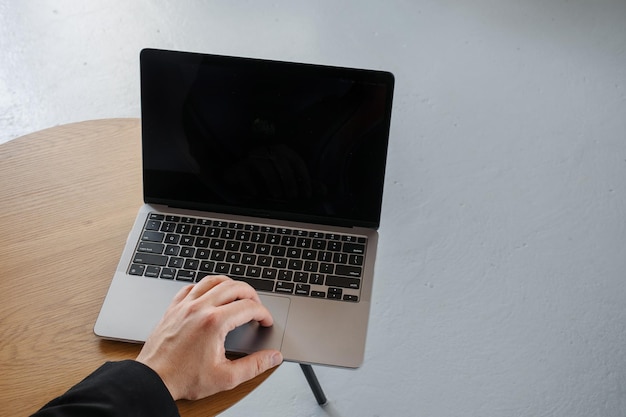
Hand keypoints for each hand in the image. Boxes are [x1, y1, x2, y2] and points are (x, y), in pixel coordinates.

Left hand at [135, 275, 282, 400]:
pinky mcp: (173, 308)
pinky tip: (209, 295)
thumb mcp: (226, 378)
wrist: (153, 380)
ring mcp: (185, 306)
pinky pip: (191, 287)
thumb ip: (254, 366)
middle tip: (257, 307)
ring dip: (230, 284)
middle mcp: (200, 308)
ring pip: (212, 281)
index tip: (265, 322)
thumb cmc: (184, 379)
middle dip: (251, 295)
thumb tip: (273, 357)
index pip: (249, 307)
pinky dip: (205, 287)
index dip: (263, 314)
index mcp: (215, 323)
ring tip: (238, 294)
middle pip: (234, 287)